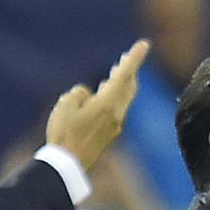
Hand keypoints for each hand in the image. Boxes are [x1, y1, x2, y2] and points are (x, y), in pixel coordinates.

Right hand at [46, 39, 149, 168]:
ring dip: (121, 84)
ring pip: (124, 99)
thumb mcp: (65, 105)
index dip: (134, 58)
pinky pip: (116, 110)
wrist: (68, 165)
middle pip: (129, 87)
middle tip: (127, 58)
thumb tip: (88, 95)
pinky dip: (114, 98)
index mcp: (107, 103)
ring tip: (115, 73)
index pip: (124, 75)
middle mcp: (116, 114)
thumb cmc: (64, 134)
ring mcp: (115, 126)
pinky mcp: (110, 135)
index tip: (145, 44)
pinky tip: (104, 96)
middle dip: (129, 71)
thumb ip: (79, 94)